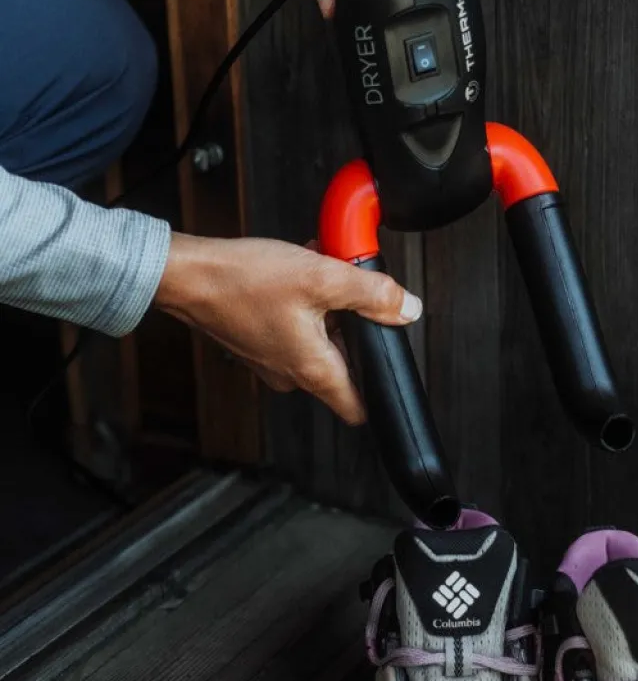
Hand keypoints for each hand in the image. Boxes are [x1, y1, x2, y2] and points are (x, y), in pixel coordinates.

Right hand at [154, 233, 421, 424]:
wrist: (187, 274)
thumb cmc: (242, 280)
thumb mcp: (322, 278)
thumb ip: (372, 295)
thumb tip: (407, 309)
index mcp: (313, 370)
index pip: (359, 407)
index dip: (381, 391)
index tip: (390, 369)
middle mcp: (291, 373)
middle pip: (345, 361)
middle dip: (354, 325)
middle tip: (349, 291)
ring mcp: (272, 359)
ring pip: (320, 339)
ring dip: (328, 307)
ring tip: (320, 273)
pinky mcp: (258, 341)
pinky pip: (296, 327)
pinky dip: (304, 302)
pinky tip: (298, 273)